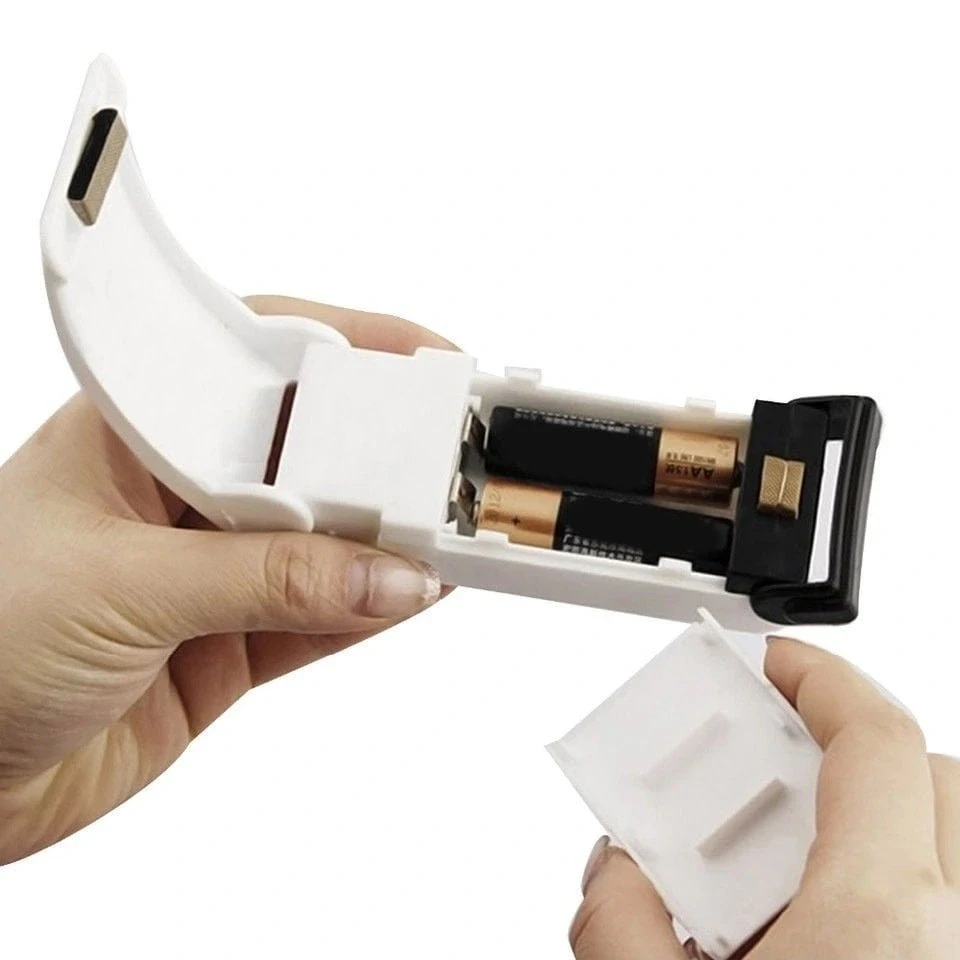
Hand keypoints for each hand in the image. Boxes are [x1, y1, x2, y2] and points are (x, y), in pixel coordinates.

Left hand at [0, 296, 451, 863]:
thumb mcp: (121, 586)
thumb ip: (263, 580)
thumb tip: (384, 575)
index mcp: (135, 436)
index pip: (258, 368)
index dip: (344, 353)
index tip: (422, 364)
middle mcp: (179, 496)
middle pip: (307, 458)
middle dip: (380, 459)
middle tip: (448, 465)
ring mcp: (210, 573)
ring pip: (322, 543)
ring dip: (387, 541)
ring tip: (453, 532)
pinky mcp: (228, 645)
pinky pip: (320, 618)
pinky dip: (371, 609)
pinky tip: (416, 591)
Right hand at [570, 638, 959, 958]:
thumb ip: (619, 922)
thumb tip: (618, 871)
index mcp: (881, 922)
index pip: (878, 740)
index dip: (821, 677)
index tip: (774, 664)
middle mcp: (948, 938)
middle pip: (929, 776)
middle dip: (850, 747)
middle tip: (774, 768)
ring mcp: (955, 954)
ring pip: (943, 840)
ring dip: (873, 822)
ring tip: (787, 865)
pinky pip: (940, 905)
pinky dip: (888, 887)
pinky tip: (816, 930)